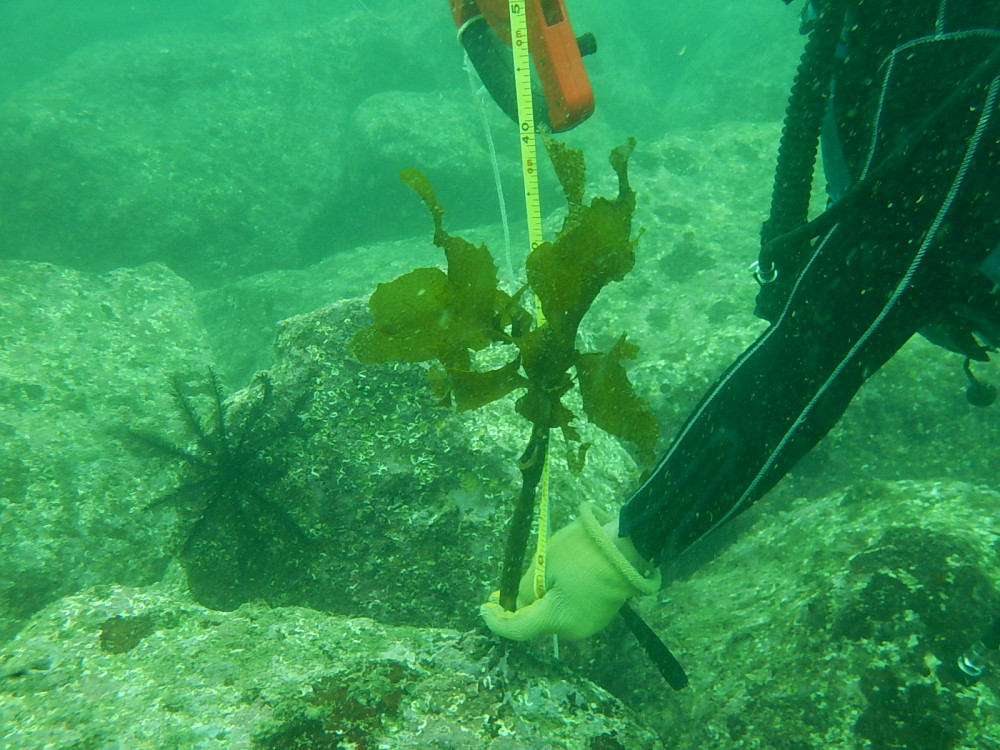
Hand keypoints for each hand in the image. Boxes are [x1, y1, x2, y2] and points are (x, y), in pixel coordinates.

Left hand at [480, 504, 659, 640]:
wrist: (628, 545)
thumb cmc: (582, 552)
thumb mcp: (544, 564)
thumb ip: (524, 588)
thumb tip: (517, 603)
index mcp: (557, 619)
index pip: (517, 629)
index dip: (496, 621)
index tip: (483, 608)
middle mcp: (573, 630)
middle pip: (536, 622)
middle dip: (519, 607)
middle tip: (502, 591)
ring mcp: (590, 624)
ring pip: (554, 615)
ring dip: (540, 601)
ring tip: (532, 580)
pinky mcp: (601, 614)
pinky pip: (570, 610)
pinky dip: (558, 599)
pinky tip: (556, 580)